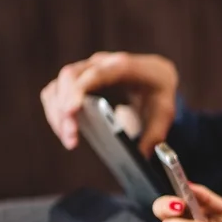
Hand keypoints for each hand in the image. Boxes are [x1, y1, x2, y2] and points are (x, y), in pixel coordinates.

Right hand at [40, 51, 178, 155]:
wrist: (154, 75)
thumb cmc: (158, 92)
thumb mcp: (164, 112)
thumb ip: (154, 135)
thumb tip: (141, 158)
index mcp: (126, 66)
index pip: (99, 73)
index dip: (81, 90)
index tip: (71, 111)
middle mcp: (101, 63)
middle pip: (71, 77)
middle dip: (65, 107)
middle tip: (70, 138)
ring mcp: (86, 69)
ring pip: (59, 85)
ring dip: (57, 113)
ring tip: (69, 140)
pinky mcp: (76, 80)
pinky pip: (56, 92)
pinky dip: (56, 112)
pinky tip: (66, 132)